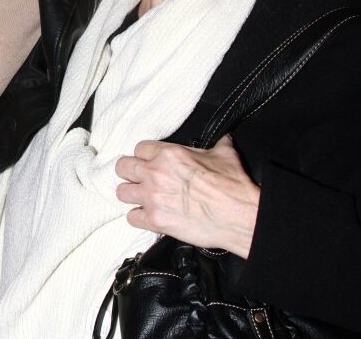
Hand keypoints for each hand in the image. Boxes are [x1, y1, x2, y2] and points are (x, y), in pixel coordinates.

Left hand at [115, 136, 259, 258]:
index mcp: (168, 154)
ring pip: (121, 192)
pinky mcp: (155, 220)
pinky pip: (132, 218)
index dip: (144, 155)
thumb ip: (217, 144)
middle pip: (122, 167)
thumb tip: (224, 139)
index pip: (139, 148)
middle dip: (129, 172)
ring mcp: (152, 197)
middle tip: (138, 178)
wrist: (239, 216)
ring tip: (140, 198)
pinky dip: (138, 217)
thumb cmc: (232, 186)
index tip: (149, 162)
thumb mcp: (225, 155)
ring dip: (131, 195)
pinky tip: (147, 216)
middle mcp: (155, 173)